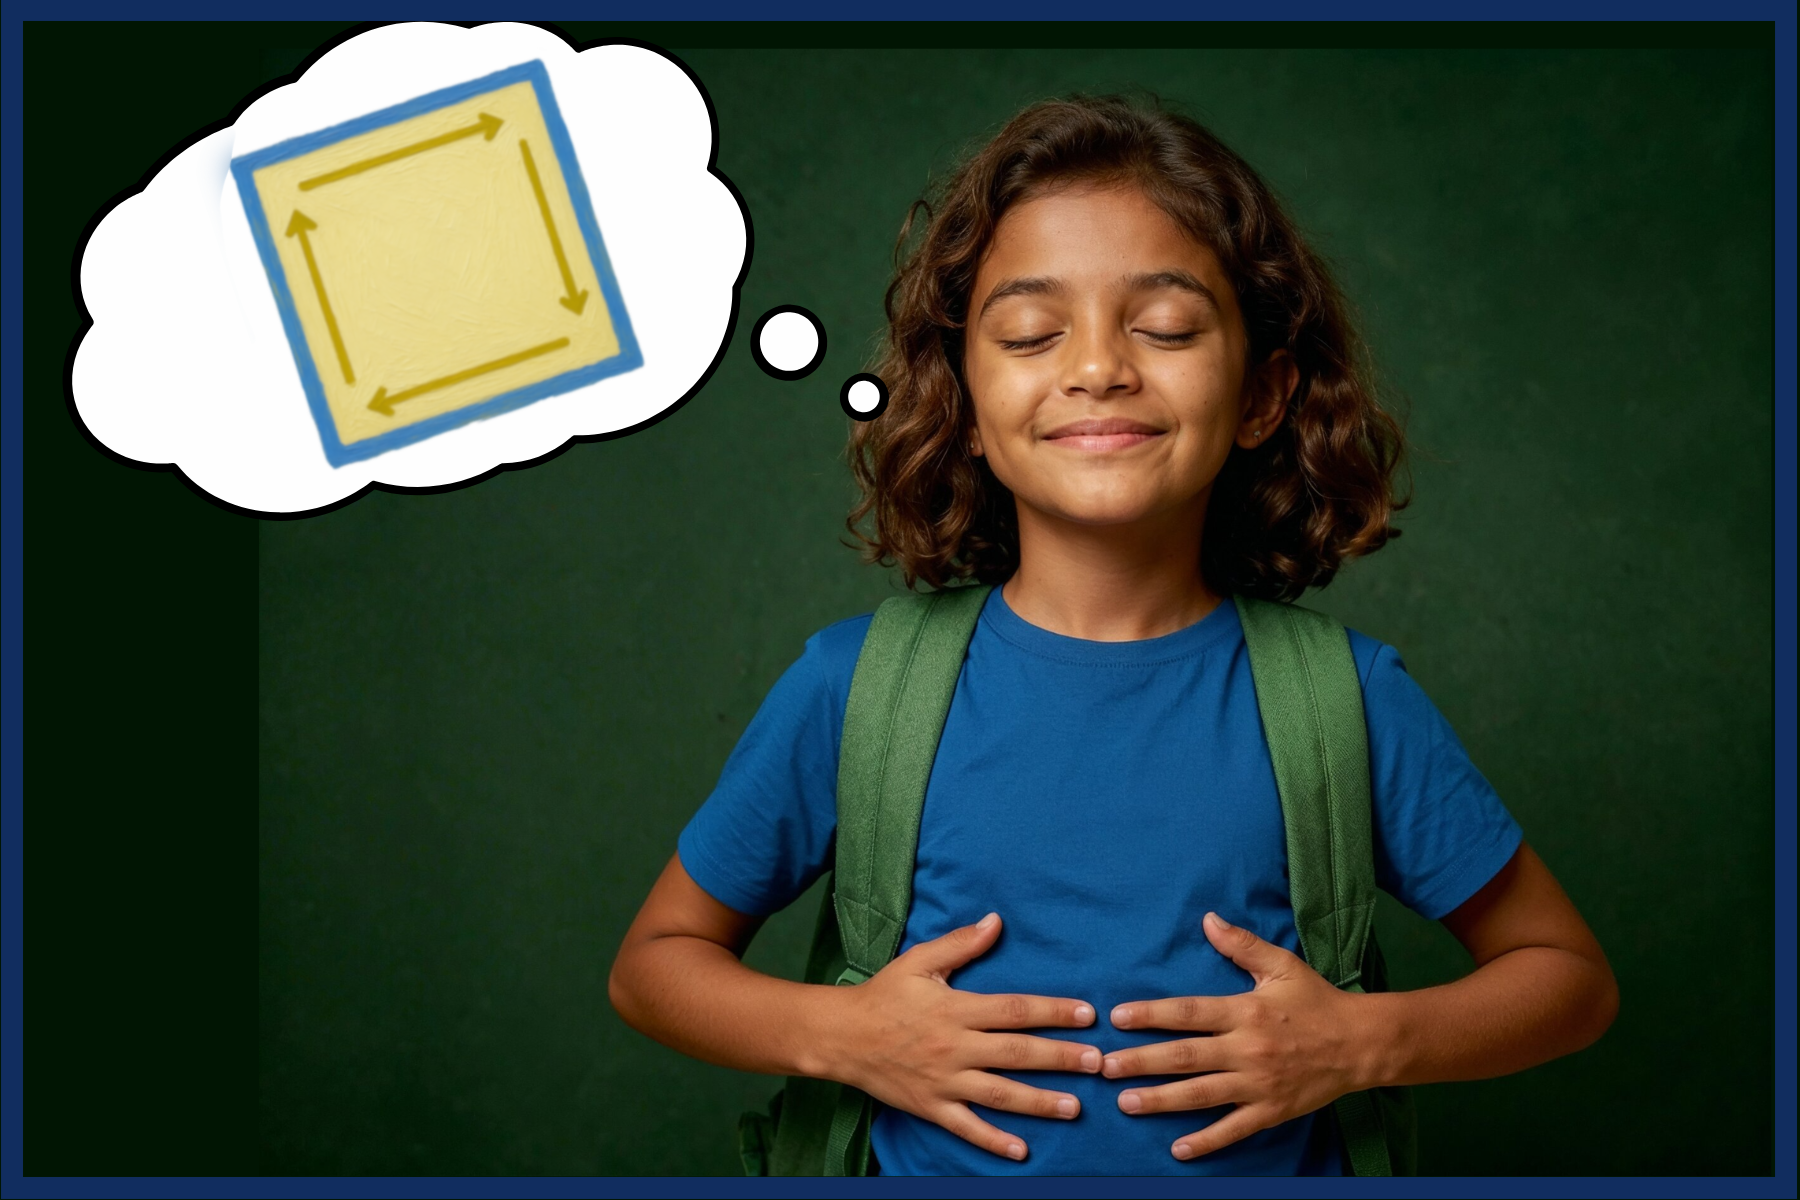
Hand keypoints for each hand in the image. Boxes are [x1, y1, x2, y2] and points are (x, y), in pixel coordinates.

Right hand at [826, 912, 1101, 1162]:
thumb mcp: (919, 961)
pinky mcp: (931, 1106)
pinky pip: (966, 1128)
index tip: (1086, 1014)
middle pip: (1016, 1053)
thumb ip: (960, 944)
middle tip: (1097, 1062)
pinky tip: (1022, 1151)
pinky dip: (994, 1140)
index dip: (1052, 1011)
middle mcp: (955, 1047)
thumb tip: (997, 921)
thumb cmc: (883, 995)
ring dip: (1039, 1102)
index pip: (1014, 1009)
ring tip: (1075, 1107)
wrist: (840, 1036)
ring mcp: (944, 1081)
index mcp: (956, 1009)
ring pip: (1000, 1094)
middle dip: (1060, 1058)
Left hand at [1102, 911, 1377, 1160]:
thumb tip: (1207, 919)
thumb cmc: (1317, 1001)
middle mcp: (1247, 1049)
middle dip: (1141, 1062)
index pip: (1188, 1012)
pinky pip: (1233, 1129)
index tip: (1117, 1018)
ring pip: (1201, 1094)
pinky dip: (1206, 1141)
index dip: (1151, 1015)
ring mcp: (1258, 1083)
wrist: (1362, 1044)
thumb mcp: (1282, 966)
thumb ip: (1242, 945)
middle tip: (1104, 1067)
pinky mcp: (1271, 1110)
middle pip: (1185, 1056)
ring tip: (1125, 1102)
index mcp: (1245, 1011)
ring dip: (1161, 1100)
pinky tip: (1178, 1148)